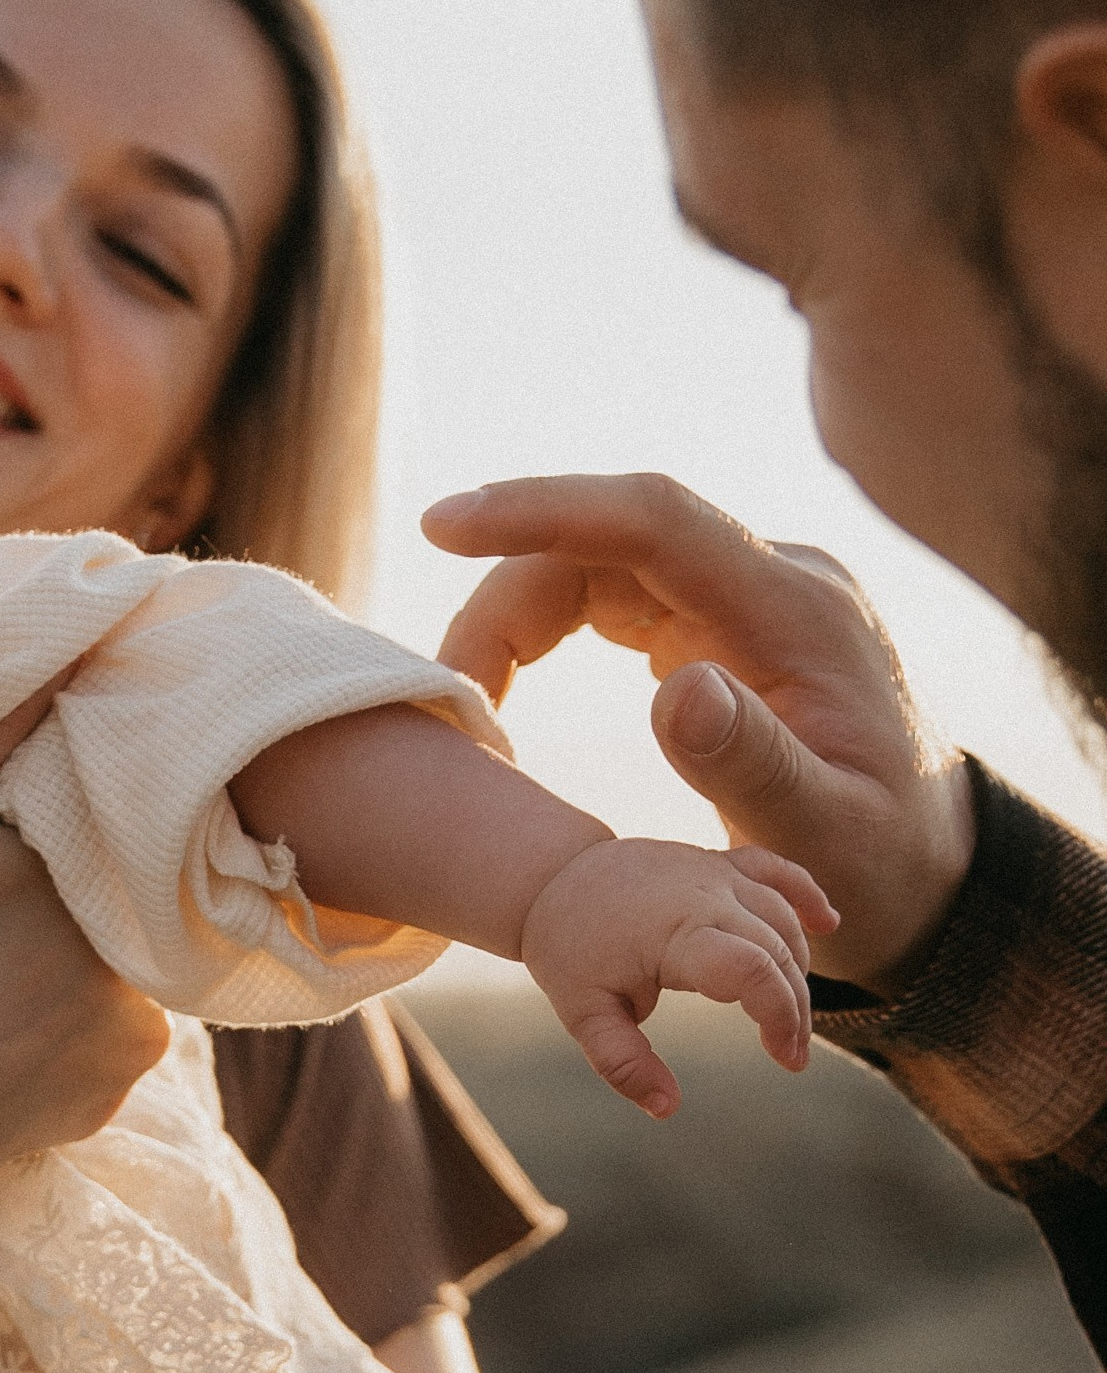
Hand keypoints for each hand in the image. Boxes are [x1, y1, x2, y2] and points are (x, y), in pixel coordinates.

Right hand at [0, 686, 171, 1225]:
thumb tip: (83, 633)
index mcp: (99, 887)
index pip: (137, 838)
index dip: (96, 828)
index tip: (32, 837)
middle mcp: (137, 974)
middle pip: (131, 907)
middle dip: (84, 897)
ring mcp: (125, 1051)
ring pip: (122, 978)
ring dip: (80, 967)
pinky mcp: (102, 1108)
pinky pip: (105, 1049)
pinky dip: (67, 1036)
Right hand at [426, 474, 977, 989]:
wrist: (926, 864)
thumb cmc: (879, 863)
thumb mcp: (825, 837)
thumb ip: (756, 763)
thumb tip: (675, 687)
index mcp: (797, 616)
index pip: (658, 520)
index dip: (547, 508)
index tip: (445, 524)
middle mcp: (772, 580)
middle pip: (609, 539)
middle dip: (510, 600)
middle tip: (448, 699)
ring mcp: (746, 593)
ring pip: (601, 560)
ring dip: (519, 615)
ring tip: (471, 706)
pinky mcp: (722, 617)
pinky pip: (615, 588)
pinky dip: (548, 626)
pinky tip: (508, 681)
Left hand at [520, 834, 835, 1114]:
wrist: (552, 877)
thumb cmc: (569, 949)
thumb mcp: (584, 1014)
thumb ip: (623, 1063)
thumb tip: (666, 1109)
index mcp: (676, 932)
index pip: (754, 970)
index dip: (783, 1017)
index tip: (787, 1060)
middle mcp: (706, 894)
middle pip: (779, 951)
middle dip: (796, 1009)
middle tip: (792, 1055)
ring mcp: (715, 871)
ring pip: (784, 917)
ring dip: (799, 967)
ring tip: (789, 1018)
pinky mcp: (717, 860)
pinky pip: (775, 869)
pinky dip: (804, 893)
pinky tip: (827, 923)